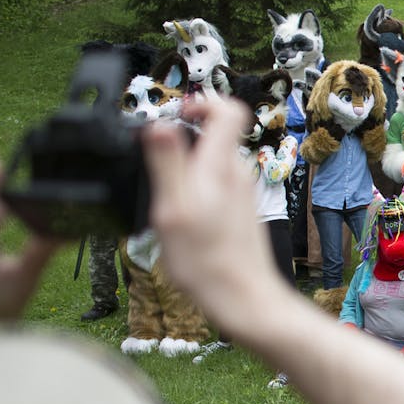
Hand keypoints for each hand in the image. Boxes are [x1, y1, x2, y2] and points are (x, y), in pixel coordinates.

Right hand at [143, 97, 293, 336]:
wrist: (245, 298)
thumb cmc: (207, 262)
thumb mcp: (173, 209)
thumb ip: (167, 163)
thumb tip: (159, 124)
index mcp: (220, 166)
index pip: (228, 110)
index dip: (200, 104)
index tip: (175, 116)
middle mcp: (238, 174)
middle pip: (214, 136)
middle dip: (182, 145)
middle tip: (158, 170)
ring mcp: (242, 193)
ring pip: (211, 165)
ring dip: (186, 174)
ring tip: (169, 204)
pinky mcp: (242, 211)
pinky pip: (215, 188)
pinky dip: (195, 196)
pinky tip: (184, 224)